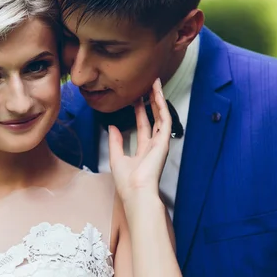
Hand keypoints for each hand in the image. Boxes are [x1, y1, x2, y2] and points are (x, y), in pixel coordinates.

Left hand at [108, 78, 171, 204]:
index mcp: (143, 150)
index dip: (140, 111)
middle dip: (151, 101)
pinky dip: (162, 106)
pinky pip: (164, 120)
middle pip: (154, 118)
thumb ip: (115, 141)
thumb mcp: (116, 158)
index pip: (143, 126)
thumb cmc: (127, 182)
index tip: (136, 98)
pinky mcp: (164, 142)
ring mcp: (160, 143)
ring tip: (155, 83)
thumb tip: (112, 126)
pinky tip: (158, 94)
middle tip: (147, 85)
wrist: (136, 192)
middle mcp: (154, 145)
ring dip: (158, 99)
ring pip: (161, 115)